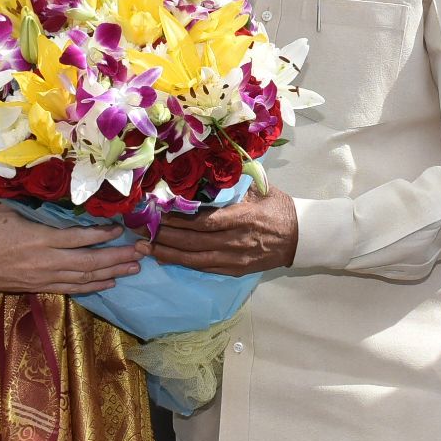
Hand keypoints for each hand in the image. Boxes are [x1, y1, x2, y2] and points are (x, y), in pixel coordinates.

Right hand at [0, 203, 144, 295]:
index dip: (103, 235)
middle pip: (91, 262)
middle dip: (119, 257)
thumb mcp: (12, 210)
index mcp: (40, 238)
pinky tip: (109, 283)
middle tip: (141, 252)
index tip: (122, 229)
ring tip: (134, 268)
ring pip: (85, 278)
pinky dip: (93, 287)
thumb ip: (39, 208)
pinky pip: (72, 289)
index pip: (80, 238)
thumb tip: (61, 198)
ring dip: (112, 273)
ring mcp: (44, 277)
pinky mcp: (40, 287)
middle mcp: (47, 261)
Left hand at [149, 185, 297, 274]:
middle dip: (164, 236)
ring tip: (144, 247)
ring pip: (195, 258)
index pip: (205, 221)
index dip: (179, 220)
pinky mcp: (235, 269)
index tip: (158, 213)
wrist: (301, 237)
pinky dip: (183, 263)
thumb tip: (209, 170)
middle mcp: (236, 241)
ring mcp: (235, 258)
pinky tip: (165, 258)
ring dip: (167, 253)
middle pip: (194, 241)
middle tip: (139, 229)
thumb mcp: (262, 188)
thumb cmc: (280, 208)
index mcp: (243, 217)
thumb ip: (236, 182)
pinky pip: (204, 268)